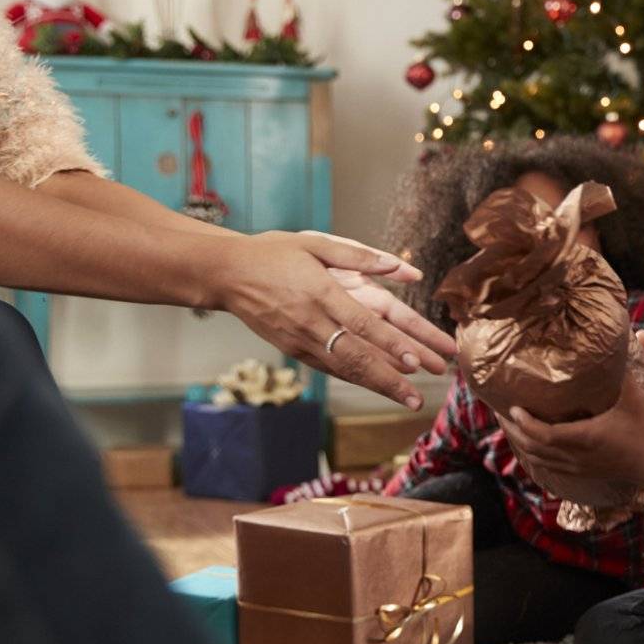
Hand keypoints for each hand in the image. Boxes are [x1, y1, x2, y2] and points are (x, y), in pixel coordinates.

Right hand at [210, 232, 453, 408]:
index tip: (415, 361)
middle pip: (355, 358)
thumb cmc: (273, 253)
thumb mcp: (315, 244)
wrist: (225, 274)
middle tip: (417, 399)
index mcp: (321, 293)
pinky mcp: (292, 349)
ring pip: (344, 369)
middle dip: (389, 381)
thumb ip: (359, 255)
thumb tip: (401, 265)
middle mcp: (311, 322)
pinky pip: (328, 368)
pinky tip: (377, 386)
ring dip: (377, 386)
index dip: (389, 345)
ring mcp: (299, 340)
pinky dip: (355, 378)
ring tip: (406, 399)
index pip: (361, 324)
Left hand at [498, 370, 643, 484]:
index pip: (543, 434)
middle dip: (513, 431)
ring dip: (521, 442)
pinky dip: (533, 453)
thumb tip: (628, 341)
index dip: (523, 423)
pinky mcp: (580, 472)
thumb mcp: (635, 398)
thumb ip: (626, 372)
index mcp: (584, 437)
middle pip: (533, 447)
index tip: (511, 408)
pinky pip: (548, 465)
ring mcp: (576, 467)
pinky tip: (530, 442)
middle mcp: (575, 456)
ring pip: (538, 458)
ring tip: (510, 424)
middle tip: (499, 413)